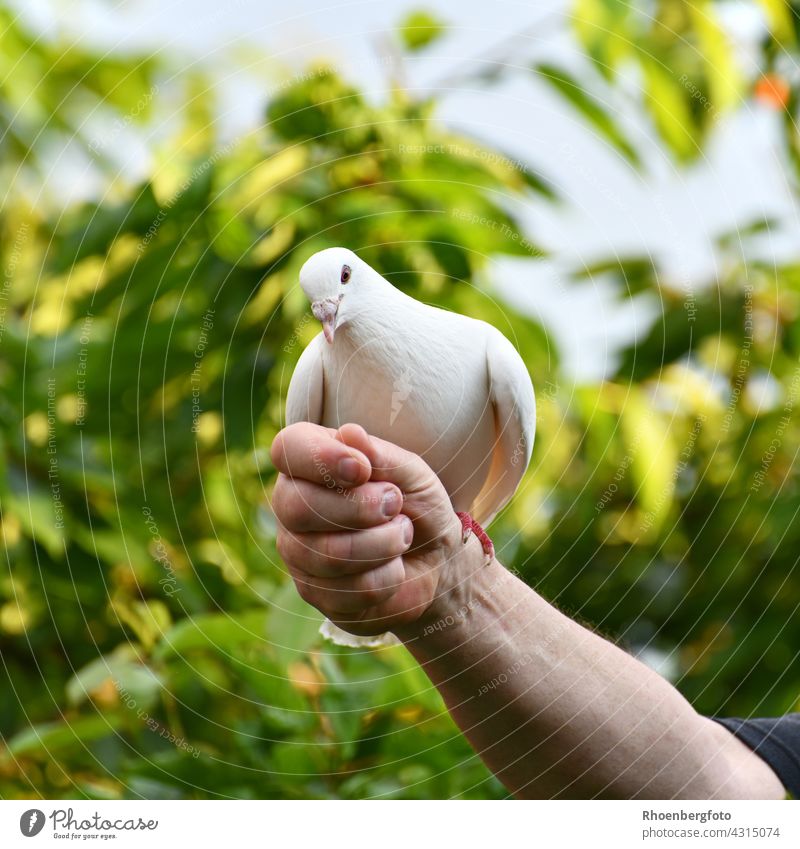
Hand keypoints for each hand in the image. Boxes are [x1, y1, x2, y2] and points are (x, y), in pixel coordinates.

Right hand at [269, 421, 470, 635]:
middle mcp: (292, 504)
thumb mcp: (412, 474)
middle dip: (361, 508)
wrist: (435, 559)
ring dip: (384, 544)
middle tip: (396, 504)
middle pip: (299, 508)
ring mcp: (297, 551)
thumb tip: (350, 433)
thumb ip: (381, 456)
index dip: (322, 459)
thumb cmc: (416, 504)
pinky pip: (346, 592)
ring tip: (402, 534)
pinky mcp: (313, 592)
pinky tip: (393, 567)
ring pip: (327, 555)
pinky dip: (386, 578)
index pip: (287, 449)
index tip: (362, 469)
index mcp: (310, 462)